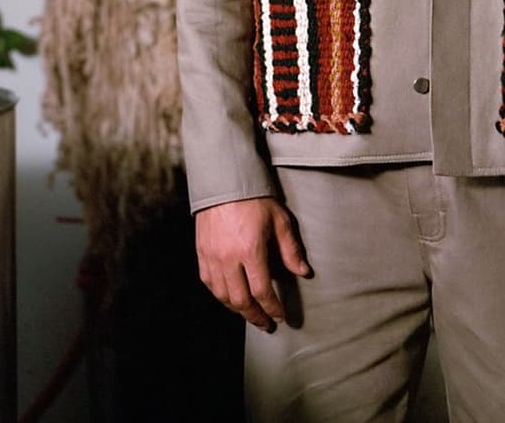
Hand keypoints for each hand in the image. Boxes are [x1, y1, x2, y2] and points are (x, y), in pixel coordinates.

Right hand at [195, 197, 310, 330]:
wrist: (224, 180)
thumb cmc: (254, 198)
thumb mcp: (279, 219)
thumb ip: (290, 249)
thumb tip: (303, 272)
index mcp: (250, 250)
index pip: (262, 291)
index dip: (272, 308)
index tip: (280, 317)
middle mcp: (228, 258)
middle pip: (240, 300)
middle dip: (255, 316)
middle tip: (266, 324)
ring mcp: (212, 256)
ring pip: (222, 296)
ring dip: (237, 309)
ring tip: (250, 314)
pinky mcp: (201, 252)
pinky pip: (209, 283)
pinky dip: (220, 295)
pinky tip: (229, 297)